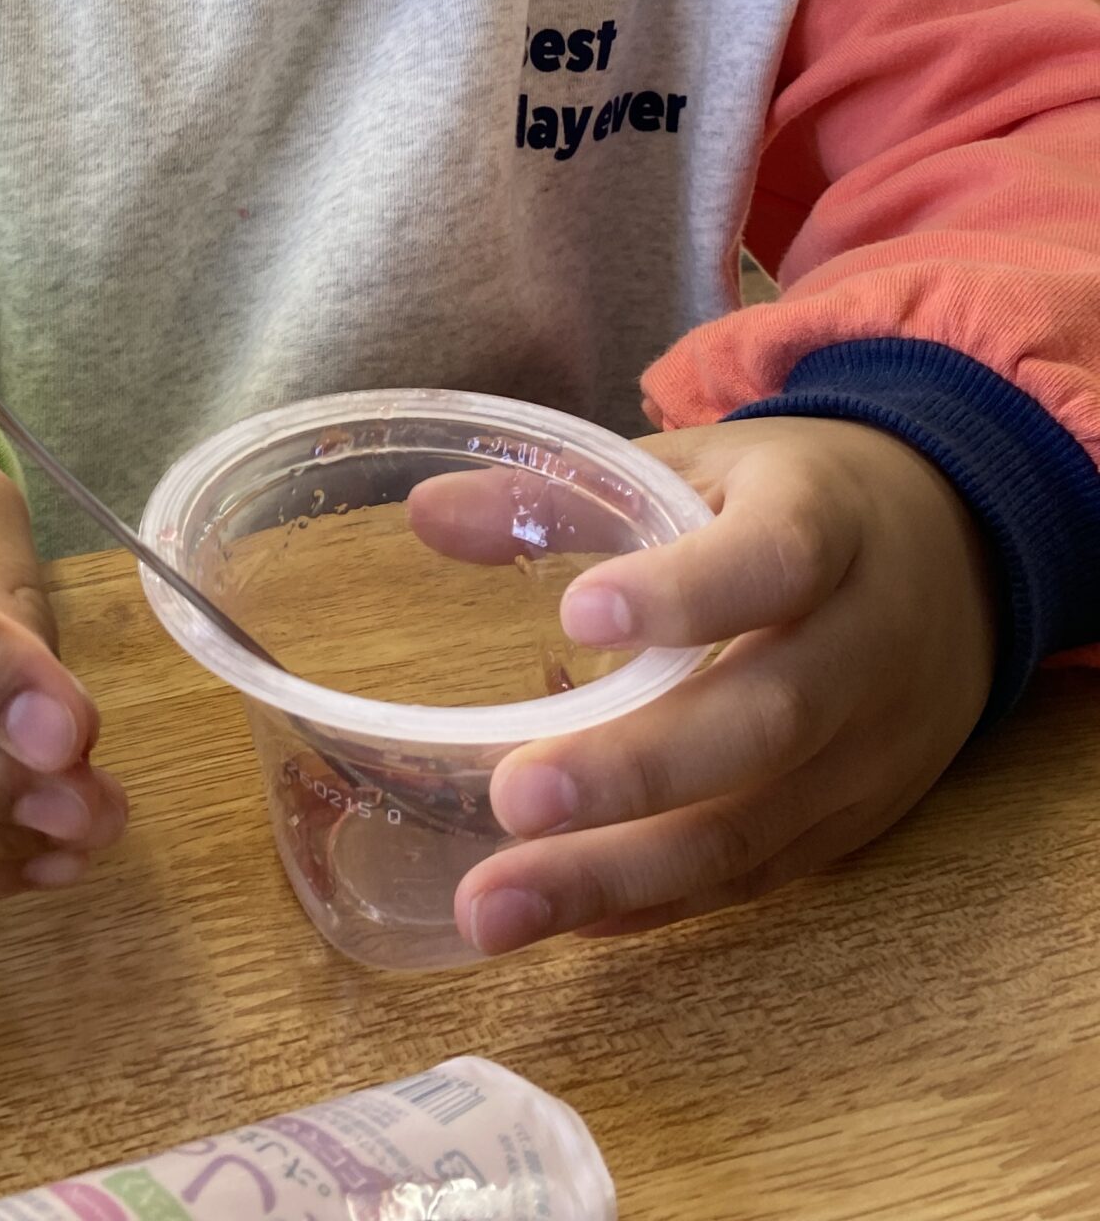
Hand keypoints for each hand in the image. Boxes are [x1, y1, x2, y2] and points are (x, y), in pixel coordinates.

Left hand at [412, 418, 995, 953]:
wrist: (956, 556)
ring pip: (756, 826)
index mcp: (829, 524)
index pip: (774, 560)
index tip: (577, 617)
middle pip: (767, 721)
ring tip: (495, 906)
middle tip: (514, 799)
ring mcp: (870, 750)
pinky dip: (658, 901)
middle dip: (636, 771)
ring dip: (621, 875)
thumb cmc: (791, 501)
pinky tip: (566, 917)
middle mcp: (866, 646)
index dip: (686, 593)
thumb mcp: (698, 464)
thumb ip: (569, 493)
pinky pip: (758, 875)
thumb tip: (426, 515)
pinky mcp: (857, 822)